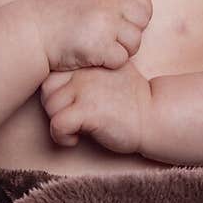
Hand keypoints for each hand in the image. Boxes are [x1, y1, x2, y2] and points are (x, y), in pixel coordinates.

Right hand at [27, 0, 152, 71]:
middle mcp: (109, 1)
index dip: (138, 14)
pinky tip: (92, 58)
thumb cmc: (51, 15)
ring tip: (99, 49)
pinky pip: (121, 59)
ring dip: (120, 50)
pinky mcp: (100, 45)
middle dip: (131, 33)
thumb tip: (129, 1)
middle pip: (143, 20)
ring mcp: (106, 23)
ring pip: (135, 42)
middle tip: (111, 40)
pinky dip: (109, 63)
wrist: (29, 33)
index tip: (123, 24)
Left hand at [39, 60, 153, 154]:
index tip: (70, 106)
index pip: (52, 74)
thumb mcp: (113, 71)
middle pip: (47, 90)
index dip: (56, 93)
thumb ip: (91, 68)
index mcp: (89, 63)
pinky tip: (75, 139)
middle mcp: (84, 72)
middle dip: (54, 108)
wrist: (155, 115)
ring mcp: (85, 90)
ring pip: (50, 107)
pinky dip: (61, 137)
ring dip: (58, 123)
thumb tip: (64, 71)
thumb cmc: (134, 98)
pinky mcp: (88, 111)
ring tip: (75, 130)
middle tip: (70, 119)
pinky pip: (57, 124)